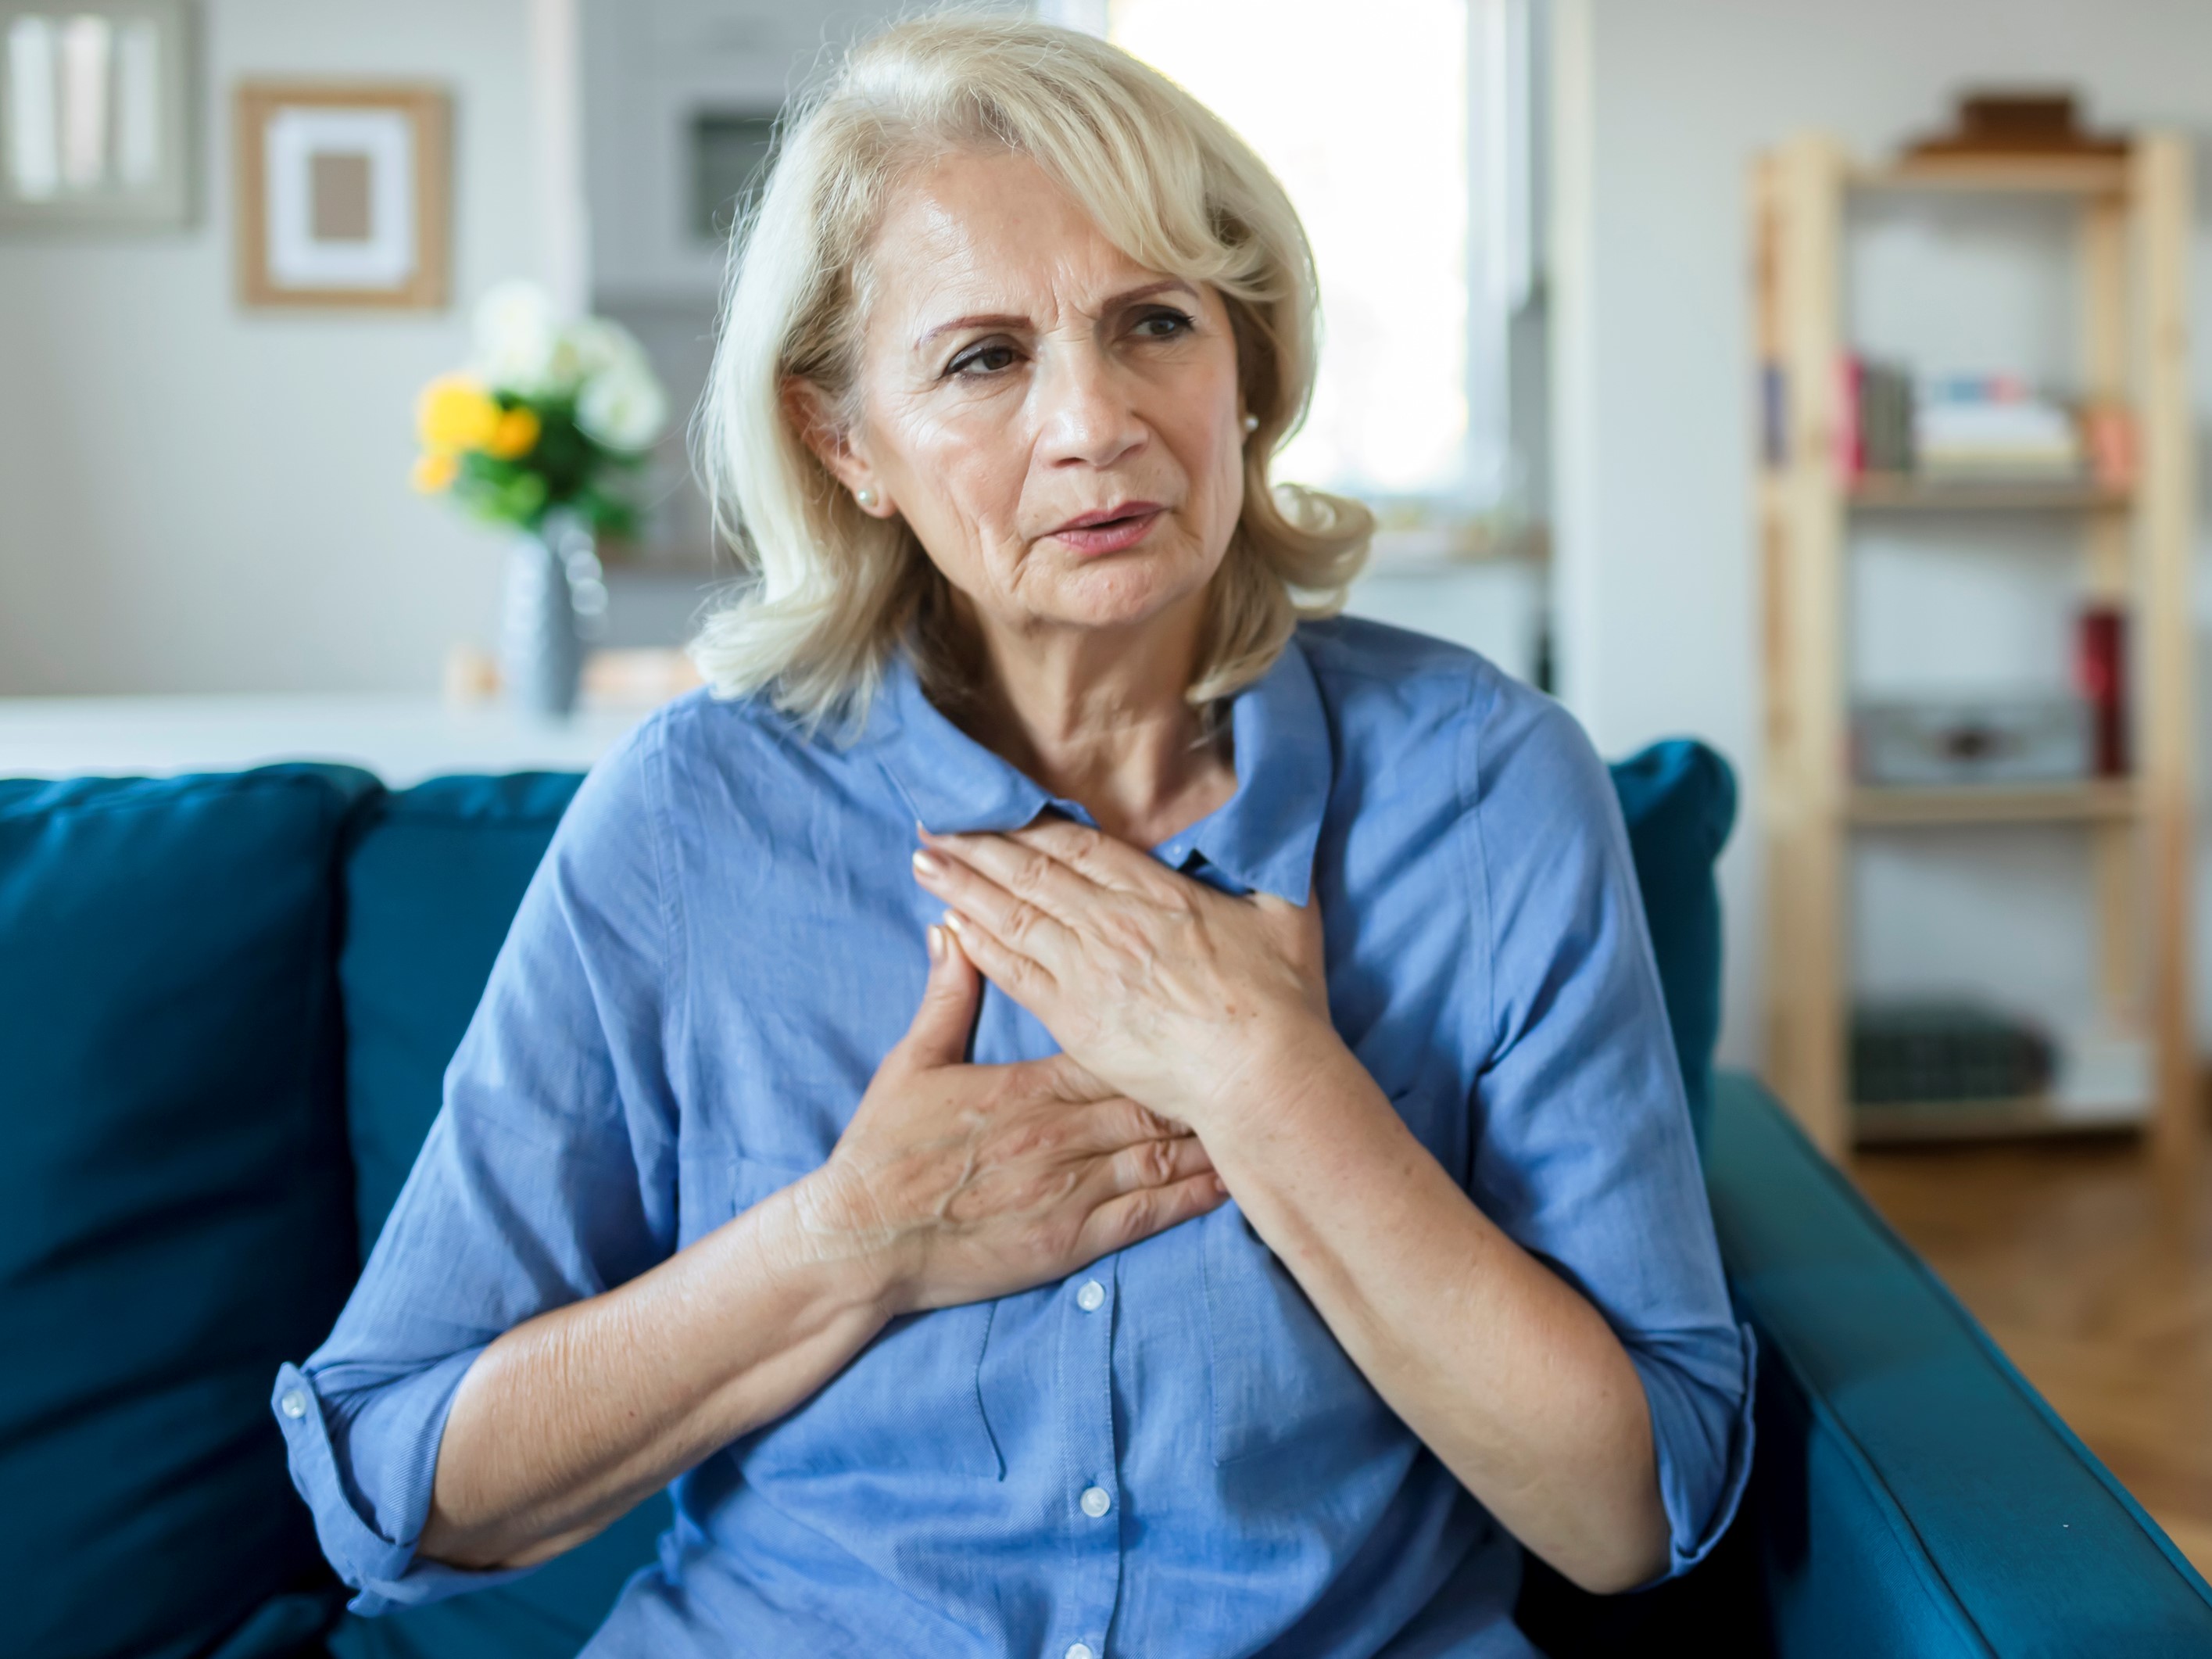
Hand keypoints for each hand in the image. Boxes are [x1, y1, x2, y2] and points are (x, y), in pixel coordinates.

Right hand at [793, 925, 1228, 1315]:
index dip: (1164, 1033)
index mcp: (1031, 1085)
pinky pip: (1147, 1215)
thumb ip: (946, 996)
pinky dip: (1193, 1197)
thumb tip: (952, 927)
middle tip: (1254, 1060)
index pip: (1115, 1046)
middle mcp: (1062, 1133)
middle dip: (1203, 1078)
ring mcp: (1071, 1188)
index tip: (1203, 1015)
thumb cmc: (884, 1151)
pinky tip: (1230, 1183)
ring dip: (1211, 1135)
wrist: (861, 1240)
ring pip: (1162, 1152)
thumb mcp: (913, 1062)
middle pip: (1153, 1095)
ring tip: (1259, 1115)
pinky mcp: (1072, 1240)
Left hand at [909, 816, 1335, 1135]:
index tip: (995, 805)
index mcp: (1157, 893)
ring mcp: (1088, 971)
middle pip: (1030, 872)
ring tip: (923, 860)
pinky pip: (1014, 973)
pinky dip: (978, 945)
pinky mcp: (1075, 1019)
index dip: (1030, 823)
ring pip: (1012, 915)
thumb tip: (1275, 829)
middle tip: (934, 822)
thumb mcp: (1289, 913)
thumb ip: (1268, 867)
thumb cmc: (1282, 1001)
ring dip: (963, 885)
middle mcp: (1112, 923)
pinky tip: (948, 925)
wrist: (1261, 1076)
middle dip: (978, 845)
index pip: (1078, 846)